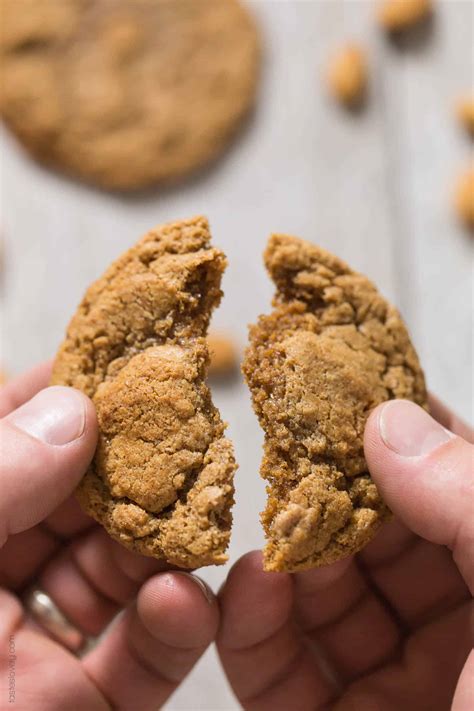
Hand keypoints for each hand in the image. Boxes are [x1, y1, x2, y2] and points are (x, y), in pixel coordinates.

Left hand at [0, 364, 217, 709]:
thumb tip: (71, 410)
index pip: (8, 442)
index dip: (59, 395)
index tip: (119, 358)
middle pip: (79, 500)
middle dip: (132, 467)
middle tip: (187, 431)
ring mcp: (37, 642)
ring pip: (122, 570)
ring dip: (165, 544)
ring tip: (200, 513)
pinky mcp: (81, 705)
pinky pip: (143, 657)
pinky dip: (175, 628)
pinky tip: (184, 601)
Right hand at [217, 397, 472, 710]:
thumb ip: (465, 499)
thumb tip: (390, 419)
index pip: (449, 492)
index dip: (404, 440)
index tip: (349, 389)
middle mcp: (455, 637)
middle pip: (377, 545)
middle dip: (329, 499)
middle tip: (287, 450)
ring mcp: (395, 688)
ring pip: (322, 603)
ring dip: (285, 558)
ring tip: (270, 522)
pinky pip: (279, 675)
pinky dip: (253, 628)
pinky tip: (250, 585)